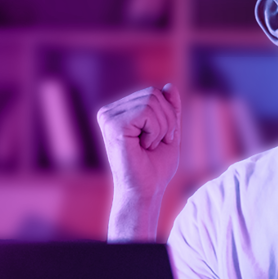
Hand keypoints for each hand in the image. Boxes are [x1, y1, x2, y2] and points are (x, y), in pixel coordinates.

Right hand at [96, 83, 181, 241]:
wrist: (145, 192)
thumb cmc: (155, 168)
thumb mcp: (168, 132)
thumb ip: (169, 110)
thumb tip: (169, 86)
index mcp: (119, 112)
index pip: (154, 92)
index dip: (168, 114)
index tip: (161, 138)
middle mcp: (109, 112)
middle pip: (153, 93)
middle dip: (167, 119)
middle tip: (157, 143)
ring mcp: (108, 117)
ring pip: (152, 100)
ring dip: (162, 127)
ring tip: (150, 146)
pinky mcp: (113, 125)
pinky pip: (146, 112)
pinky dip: (156, 130)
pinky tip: (145, 146)